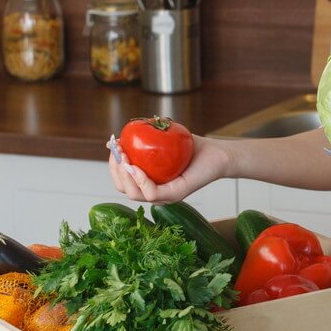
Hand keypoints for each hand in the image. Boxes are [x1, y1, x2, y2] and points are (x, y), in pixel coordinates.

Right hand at [107, 134, 228, 203]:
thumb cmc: (193, 148)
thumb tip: (122, 134)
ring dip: (124, 175)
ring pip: (134, 194)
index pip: (122, 180)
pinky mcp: (175, 195)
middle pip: (124, 188)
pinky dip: (140, 181)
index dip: (113, 165)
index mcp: (149, 183)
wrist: (217, 153)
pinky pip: (151, 193)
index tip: (113, 145)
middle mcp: (155, 193)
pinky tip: (137, 167)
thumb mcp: (164, 138)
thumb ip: (145, 137)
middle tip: (117, 150)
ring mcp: (165, 196)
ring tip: (124, 157)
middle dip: (115, 169)